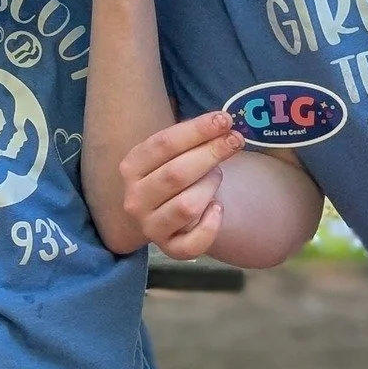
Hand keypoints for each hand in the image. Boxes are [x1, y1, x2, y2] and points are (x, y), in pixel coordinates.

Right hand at [118, 111, 242, 258]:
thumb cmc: (175, 173)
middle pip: (176, 173)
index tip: (224, 120)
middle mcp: (134, 198)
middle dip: (211, 153)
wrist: (167, 210)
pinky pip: (192, 244)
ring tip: (216, 177)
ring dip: (209, 187)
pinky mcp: (168, 249)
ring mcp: (149, 226)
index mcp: (131, 167)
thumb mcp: (174, 153)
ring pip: (186, 207)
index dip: (196, 131)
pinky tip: (218, 209)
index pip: (163, 144)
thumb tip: (223, 123)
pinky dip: (210, 227)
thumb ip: (193, 139)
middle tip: (235, 140)